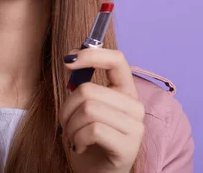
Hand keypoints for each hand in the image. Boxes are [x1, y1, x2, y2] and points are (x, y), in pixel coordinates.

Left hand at [59, 48, 144, 172]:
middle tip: (66, 123)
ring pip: (88, 108)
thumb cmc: (86, 140)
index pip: (117, 60)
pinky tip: (79, 147)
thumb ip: (83, 85)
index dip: (91, 55)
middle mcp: (135, 106)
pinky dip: (77, 139)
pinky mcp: (129, 146)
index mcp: (125, 91)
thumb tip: (70, 58)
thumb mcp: (83, 108)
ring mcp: (135, 127)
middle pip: (89, 89)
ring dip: (70, 125)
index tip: (68, 61)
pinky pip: (92, 130)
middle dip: (67, 107)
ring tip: (73, 137)